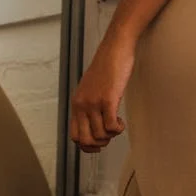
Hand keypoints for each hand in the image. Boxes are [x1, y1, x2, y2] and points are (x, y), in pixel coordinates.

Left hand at [70, 34, 134, 151]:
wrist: (115, 49)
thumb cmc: (106, 67)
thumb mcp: (91, 88)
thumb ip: (89, 104)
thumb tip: (94, 122)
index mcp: (76, 103)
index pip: (74, 135)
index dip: (86, 146)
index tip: (99, 144)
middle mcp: (82, 105)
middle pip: (85, 139)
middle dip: (99, 143)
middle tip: (110, 135)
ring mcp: (94, 102)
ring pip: (100, 134)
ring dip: (111, 135)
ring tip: (118, 125)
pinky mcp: (108, 99)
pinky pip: (111, 126)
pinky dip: (118, 129)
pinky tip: (122, 122)